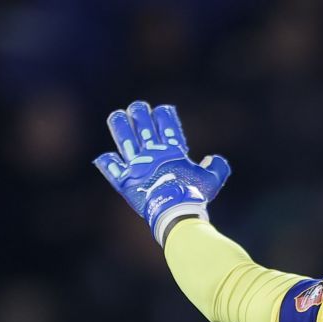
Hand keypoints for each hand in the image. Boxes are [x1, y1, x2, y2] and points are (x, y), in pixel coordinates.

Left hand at [92, 101, 229, 242]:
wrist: (174, 211)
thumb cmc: (193, 195)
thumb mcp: (211, 181)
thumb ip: (217, 168)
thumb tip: (214, 159)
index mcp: (171, 151)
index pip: (166, 125)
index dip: (164, 114)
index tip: (162, 110)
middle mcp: (151, 153)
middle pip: (142, 124)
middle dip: (140, 113)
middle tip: (138, 108)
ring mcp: (136, 165)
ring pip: (123, 138)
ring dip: (120, 125)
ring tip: (117, 116)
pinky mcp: (124, 180)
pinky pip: (111, 168)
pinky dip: (107, 162)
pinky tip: (105, 157)